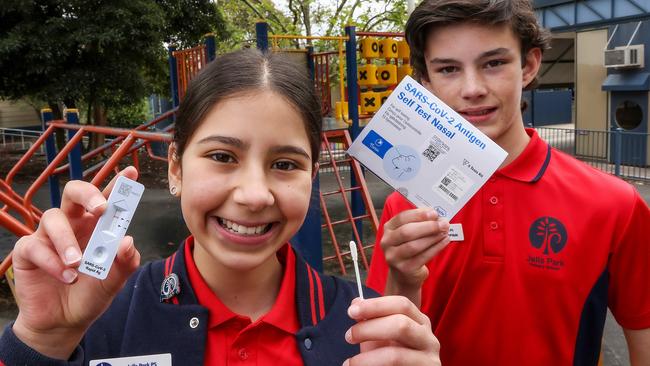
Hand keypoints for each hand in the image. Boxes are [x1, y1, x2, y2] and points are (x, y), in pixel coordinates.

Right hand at [11, 167, 140, 359]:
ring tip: (79, 263)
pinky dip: (52, 262)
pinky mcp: (29, 252)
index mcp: (97, 226)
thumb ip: (126, 262)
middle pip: (73, 192)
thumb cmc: (91, 294)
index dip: (118, 185)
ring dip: (67, 240)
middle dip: (87, 194)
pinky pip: (34, 245)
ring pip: (52, 217)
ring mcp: (48, 236)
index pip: (107, 200)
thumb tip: (128, 241)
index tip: (131, 173)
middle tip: (101, 208)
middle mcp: (73, 225)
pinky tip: (67, 277)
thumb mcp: (115, 281)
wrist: (65, 322)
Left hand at [343, 296, 440, 365]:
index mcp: (420, 322)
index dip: (376, 305)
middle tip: (349, 336)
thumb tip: (356, 303)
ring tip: (349, 363)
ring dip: (367, 359)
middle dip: (369, 329)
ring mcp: (428, 361)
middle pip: (401, 325)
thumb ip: (371, 320)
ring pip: (395, 355)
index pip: (402, 304)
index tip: (351, 311)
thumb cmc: (392, 357)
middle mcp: (429, 339)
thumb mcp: (381, 336)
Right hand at [381, 208, 449, 301]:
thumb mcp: (409, 233)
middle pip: (407, 231)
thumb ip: (419, 223)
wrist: (404, 273)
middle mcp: (387, 242)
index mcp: (388, 229)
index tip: (434, 213)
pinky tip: (445, 241)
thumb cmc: (409, 248)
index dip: (419, 214)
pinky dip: (436, 248)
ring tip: (445, 232)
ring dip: (433, 237)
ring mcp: (394, 257)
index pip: (402, 218)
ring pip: (414, 245)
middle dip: (428, 226)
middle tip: (443, 223)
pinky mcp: (405, 268)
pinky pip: (423, 257)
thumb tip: (436, 217)